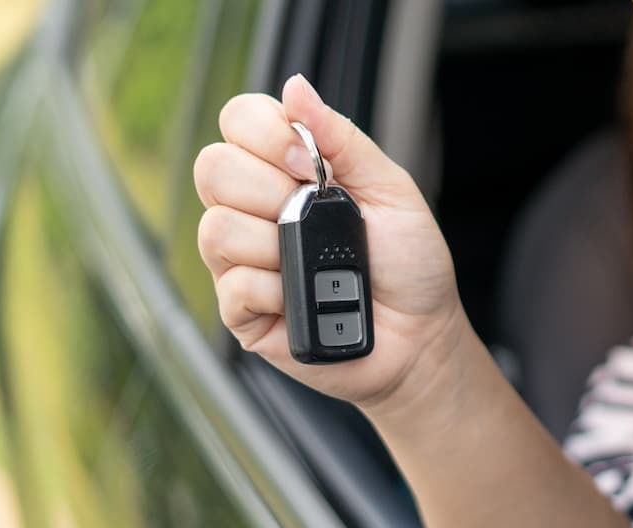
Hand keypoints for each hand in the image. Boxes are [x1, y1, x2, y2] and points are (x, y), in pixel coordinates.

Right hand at [194, 74, 468, 407]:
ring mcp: (242, 260)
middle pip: (211, 168)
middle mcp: (254, 209)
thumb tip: (295, 86)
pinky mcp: (242, 312)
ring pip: (218, 228)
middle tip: (316, 216)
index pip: (237, 121)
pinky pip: (234, 285)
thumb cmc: (407, 262)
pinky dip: (280, 291)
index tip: (312, 165)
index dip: (265, 134)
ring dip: (278, 245)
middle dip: (271, 190)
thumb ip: (341, 137)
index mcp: (286, 170)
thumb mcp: (389, 187)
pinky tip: (306, 297)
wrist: (421, 336)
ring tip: (316, 263)